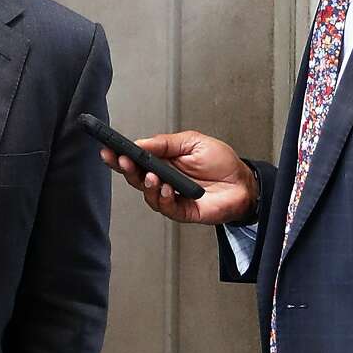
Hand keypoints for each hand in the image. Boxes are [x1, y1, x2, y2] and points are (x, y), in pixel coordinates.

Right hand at [101, 130, 257, 224]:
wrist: (244, 182)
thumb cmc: (221, 162)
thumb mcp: (192, 142)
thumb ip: (165, 143)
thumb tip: (140, 143)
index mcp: (162, 161)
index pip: (134, 159)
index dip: (119, 155)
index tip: (108, 149)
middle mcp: (163, 180)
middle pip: (135, 177)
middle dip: (126, 169)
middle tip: (123, 161)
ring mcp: (171, 196)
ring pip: (147, 194)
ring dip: (146, 184)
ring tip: (152, 175)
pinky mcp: (182, 211)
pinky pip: (166, 207)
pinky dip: (164, 198)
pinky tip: (168, 189)